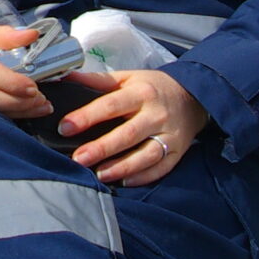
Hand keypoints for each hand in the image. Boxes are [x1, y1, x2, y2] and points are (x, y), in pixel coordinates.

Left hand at [56, 69, 209, 184]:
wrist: (193, 96)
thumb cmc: (152, 88)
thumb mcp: (128, 77)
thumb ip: (98, 81)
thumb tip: (66, 78)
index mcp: (141, 93)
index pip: (111, 105)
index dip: (87, 117)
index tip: (65, 127)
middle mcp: (156, 114)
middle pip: (128, 134)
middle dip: (101, 148)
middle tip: (78, 159)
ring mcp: (169, 135)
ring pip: (146, 155)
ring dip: (122, 167)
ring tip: (99, 174)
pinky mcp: (177, 151)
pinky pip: (161, 168)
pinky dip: (143, 177)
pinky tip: (124, 181)